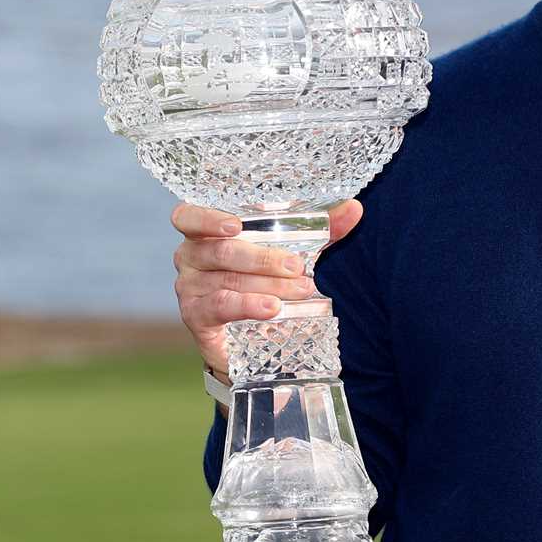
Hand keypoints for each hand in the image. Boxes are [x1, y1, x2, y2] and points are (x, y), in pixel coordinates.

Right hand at [171, 198, 362, 377]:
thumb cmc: (264, 280)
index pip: (189, 216)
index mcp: (205, 232)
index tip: (236, 225)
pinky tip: (273, 308)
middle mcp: (189, 256)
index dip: (208, 218)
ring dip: (268, 284)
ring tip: (301, 290)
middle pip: (222, 251)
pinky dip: (249, 305)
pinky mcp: (196, 316)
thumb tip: (353, 208)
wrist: (249, 334)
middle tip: (298, 267)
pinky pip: (221, 306)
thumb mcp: (292, 251)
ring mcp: (189, 287)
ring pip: (228, 279)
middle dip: (264, 258)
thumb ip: (320, 230)